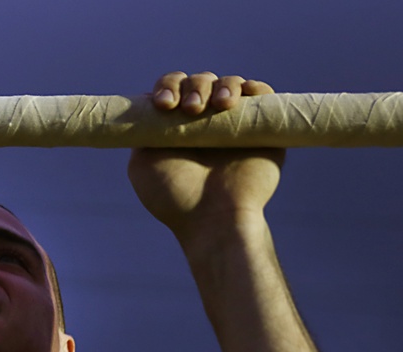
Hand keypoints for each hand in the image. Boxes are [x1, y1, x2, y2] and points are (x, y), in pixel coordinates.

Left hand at [127, 72, 283, 242]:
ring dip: (221, 86)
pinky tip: (241, 95)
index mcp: (175, 127)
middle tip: (191, 108)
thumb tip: (146, 107)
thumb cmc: (176, 199)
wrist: (214, 219)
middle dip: (193, 86)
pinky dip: (253, 88)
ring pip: (229, 83)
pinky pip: (262, 94)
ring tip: (217, 106)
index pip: (172, 89)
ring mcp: (233, 123)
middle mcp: (204, 121)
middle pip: (199, 81)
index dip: (167, 87)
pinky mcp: (261, 128)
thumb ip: (140, 134)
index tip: (165, 105)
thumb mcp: (143, 166)